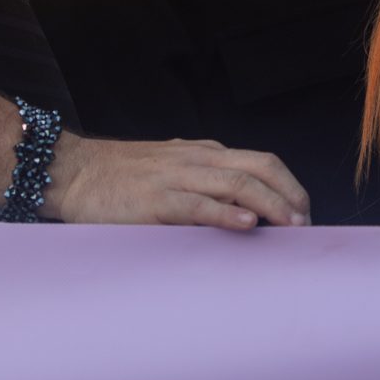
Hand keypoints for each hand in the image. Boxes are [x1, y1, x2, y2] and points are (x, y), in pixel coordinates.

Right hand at [44, 133, 312, 229]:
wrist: (72, 171)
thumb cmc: (120, 176)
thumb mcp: (171, 168)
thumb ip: (203, 183)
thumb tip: (241, 209)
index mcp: (204, 153)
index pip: (262, 161)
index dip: (289, 186)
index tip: (303, 213)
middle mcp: (197, 160)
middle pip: (261, 167)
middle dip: (291, 195)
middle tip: (307, 225)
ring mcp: (177, 177)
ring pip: (238, 184)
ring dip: (272, 205)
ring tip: (292, 226)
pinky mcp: (156, 200)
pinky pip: (198, 204)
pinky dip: (227, 214)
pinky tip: (248, 225)